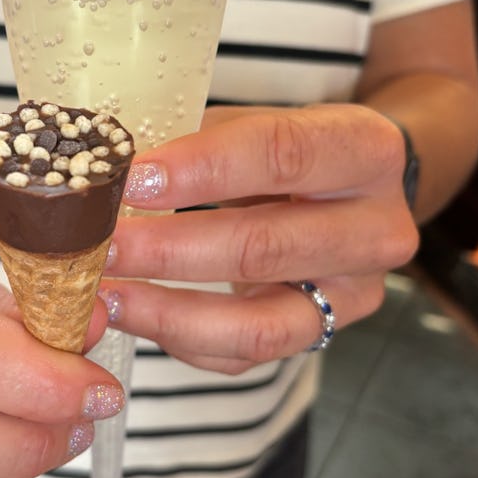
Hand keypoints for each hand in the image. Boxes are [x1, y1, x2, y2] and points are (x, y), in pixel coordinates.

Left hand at [102, 103, 418, 373]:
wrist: (356, 193)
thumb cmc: (293, 151)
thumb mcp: (261, 122)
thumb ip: (202, 139)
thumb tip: (114, 166)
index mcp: (365, 150)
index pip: (281, 154)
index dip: (202, 168)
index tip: (133, 179)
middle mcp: (376, 229)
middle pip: (265, 247)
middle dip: (170, 249)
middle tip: (102, 245)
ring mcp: (354, 295)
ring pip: (260, 324)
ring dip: (171, 311)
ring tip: (107, 295)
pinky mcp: (322, 335)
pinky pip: (245, 355)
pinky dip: (182, 339)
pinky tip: (136, 315)